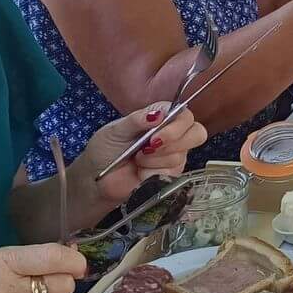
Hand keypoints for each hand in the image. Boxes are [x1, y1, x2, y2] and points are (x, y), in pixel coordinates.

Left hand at [79, 101, 208, 215]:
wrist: (97, 178)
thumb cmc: (105, 149)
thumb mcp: (116, 130)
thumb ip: (137, 120)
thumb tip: (157, 114)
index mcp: (161, 117)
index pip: (184, 115)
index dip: (176, 126)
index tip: (156, 137)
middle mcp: (172, 134)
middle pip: (196, 133)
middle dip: (172, 143)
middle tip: (147, 149)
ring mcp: (174, 155)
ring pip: (180, 156)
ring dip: (154, 161)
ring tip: (137, 160)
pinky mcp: (170, 175)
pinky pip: (172, 174)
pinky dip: (152, 174)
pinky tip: (140, 174)